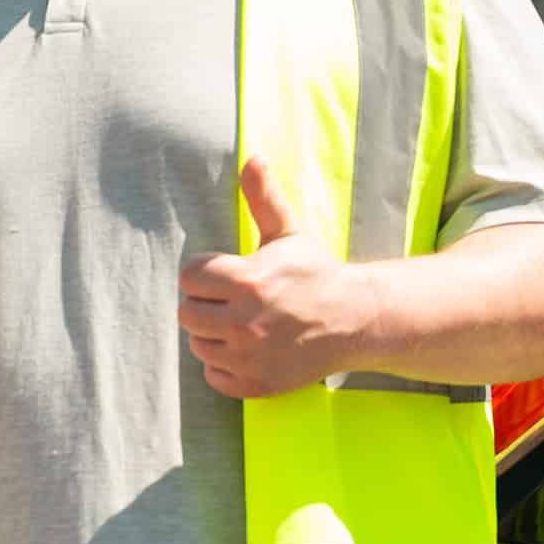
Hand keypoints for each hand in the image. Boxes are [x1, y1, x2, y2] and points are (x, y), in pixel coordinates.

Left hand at [178, 158, 379, 399]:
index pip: (189, 277)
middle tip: (233, 300)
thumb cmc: (315, 274)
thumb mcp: (289, 233)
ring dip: (213, 335)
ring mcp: (249, 358)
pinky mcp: (256, 385)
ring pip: (199, 345)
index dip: (206, 273)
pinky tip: (248, 350)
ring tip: (242, 323)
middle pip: (187, 313)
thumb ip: (263, 198)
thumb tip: (252, 157)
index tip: (228, 274)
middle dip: (206, 303)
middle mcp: (244, 323)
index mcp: (246, 282)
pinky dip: (224, 365)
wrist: (356, 321)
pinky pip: (214, 376)